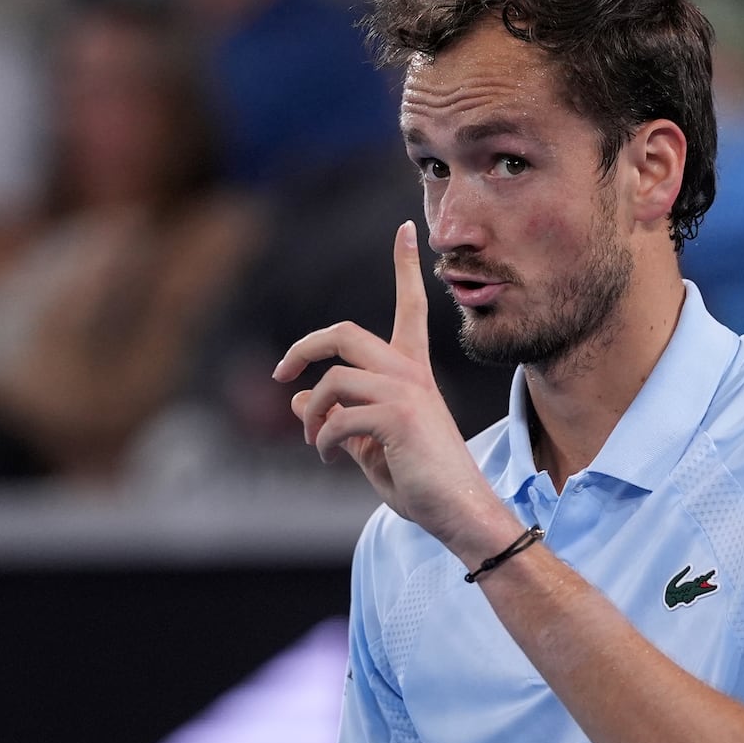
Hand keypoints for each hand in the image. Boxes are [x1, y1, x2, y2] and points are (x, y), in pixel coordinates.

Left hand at [272, 222, 510, 553]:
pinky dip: (323, 439)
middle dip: (304, 348)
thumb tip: (297, 402)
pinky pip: (338, 416)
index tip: (406, 229)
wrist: (460, 514)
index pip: (410, 309)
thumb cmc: (423, 484)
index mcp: (412, 375)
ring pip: (333, 379)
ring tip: (315, 443)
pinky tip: (331, 457)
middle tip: (282, 374)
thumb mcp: (371, 449)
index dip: (406, 266)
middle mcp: (410, 374)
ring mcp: (406, 392)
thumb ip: (339, 422)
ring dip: (311, 415)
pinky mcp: (399, 417)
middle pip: (345, 333)